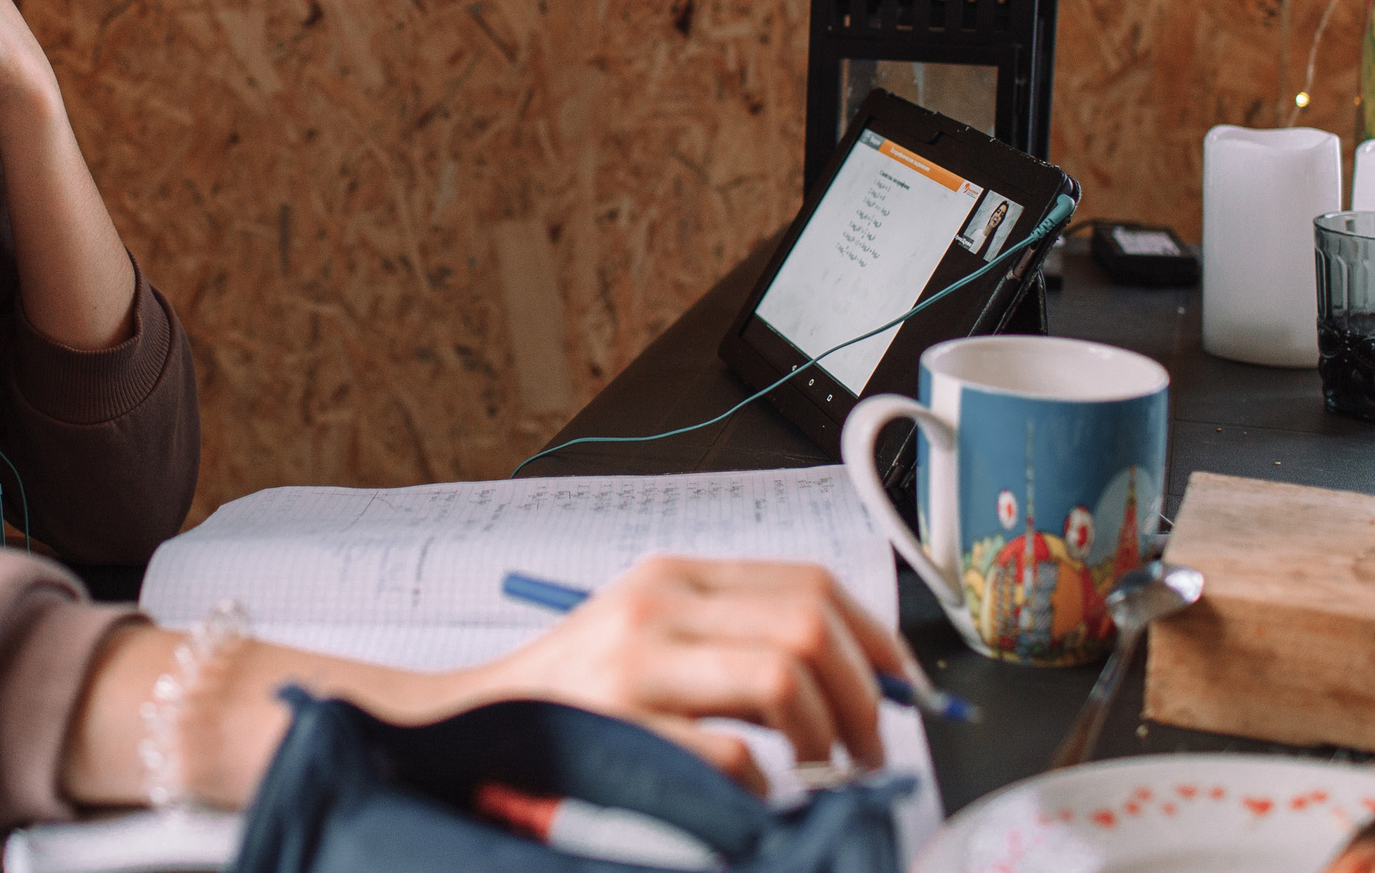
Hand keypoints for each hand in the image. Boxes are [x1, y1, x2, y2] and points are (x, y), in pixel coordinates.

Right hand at [461, 556, 906, 789]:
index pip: (809, 583)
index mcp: (675, 576)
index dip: (875, 639)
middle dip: (863, 694)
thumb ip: (739, 639)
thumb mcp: (655, 636)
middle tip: (870, 748)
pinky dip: (765, 786)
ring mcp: (637, 662)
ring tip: (822, 771)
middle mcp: (658, 603)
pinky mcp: (621, 725)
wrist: (472, 722)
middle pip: (808, 625)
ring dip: (825, 737)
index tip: (902, 689)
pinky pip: (733, 754)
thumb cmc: (576, 693)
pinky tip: (754, 798)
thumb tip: (859, 678)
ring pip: (782, 676)